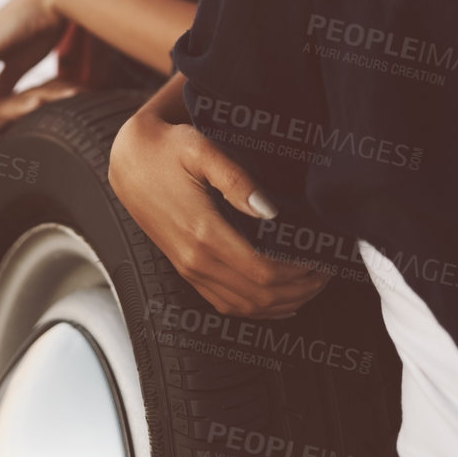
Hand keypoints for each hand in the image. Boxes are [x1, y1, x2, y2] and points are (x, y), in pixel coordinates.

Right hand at [0, 79, 85, 150]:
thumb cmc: (1, 165)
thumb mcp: (28, 151)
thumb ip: (51, 139)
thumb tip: (90, 138)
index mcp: (16, 113)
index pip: (38, 95)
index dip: (59, 91)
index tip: (82, 91)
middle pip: (24, 99)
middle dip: (47, 94)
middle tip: (70, 92)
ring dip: (17, 108)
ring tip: (35, 104)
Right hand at [108, 107, 329, 318]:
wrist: (129, 161)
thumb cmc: (169, 148)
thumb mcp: (201, 148)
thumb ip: (236, 178)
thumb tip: (270, 210)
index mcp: (203, 232)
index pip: (263, 272)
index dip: (299, 274)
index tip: (323, 260)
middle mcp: (195, 260)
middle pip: (258, 296)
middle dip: (300, 290)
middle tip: (328, 272)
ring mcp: (189, 270)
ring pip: (244, 307)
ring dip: (283, 303)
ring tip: (312, 283)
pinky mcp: (186, 270)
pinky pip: (226, 304)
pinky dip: (258, 308)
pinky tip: (279, 298)